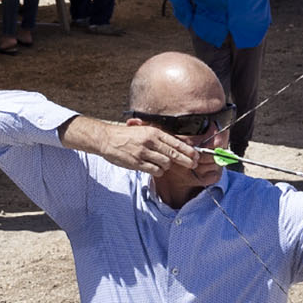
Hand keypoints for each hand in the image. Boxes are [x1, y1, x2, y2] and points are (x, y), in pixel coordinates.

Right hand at [89, 120, 206, 176]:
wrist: (106, 139)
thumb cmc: (125, 135)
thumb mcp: (143, 130)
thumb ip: (157, 137)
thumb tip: (174, 144)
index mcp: (153, 132)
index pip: (176, 142)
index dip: (188, 150)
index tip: (196, 155)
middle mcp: (150, 141)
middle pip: (174, 154)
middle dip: (186, 160)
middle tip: (193, 164)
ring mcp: (144, 153)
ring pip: (166, 163)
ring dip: (167, 166)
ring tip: (164, 165)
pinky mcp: (137, 163)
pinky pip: (155, 170)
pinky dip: (158, 171)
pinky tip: (156, 169)